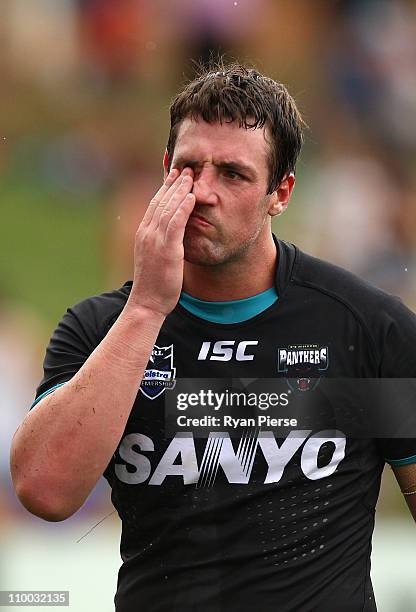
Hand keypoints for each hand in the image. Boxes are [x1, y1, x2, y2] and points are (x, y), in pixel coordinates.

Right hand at [126, 167, 195, 316]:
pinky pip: (175, 223)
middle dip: (173, 183)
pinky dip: (183, 207)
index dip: (165, 188)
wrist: (146, 303)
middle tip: (185, 168)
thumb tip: (171, 238)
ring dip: (180, 189)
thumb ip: (162, 244)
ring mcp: (155, 240)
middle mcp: (147, 233)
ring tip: (191, 175)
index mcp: (143, 234)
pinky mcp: (167, 249)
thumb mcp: (155, 259)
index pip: (154, 205)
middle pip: (160, 201)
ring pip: (168, 208)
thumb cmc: (154, 285)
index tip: (174, 176)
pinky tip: (192, 196)